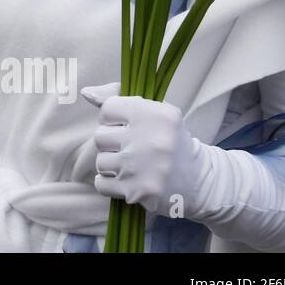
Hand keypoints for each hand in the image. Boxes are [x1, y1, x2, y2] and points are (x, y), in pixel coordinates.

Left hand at [83, 82, 209, 215]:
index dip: (112, 119)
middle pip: (100, 137)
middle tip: (131, 149)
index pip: (108, 109)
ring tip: (132, 166)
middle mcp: (149, 139)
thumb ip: (118, 97)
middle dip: (111, 144)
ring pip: (100, 162)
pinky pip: (101, 184)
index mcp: (155, 114)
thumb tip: (86, 93)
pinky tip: (127, 181)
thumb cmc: (169, 141)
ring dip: (112, 166)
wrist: (198, 181)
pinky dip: (109, 184)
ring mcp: (142, 167)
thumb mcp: (154, 111)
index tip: (125, 127)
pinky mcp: (138, 191)